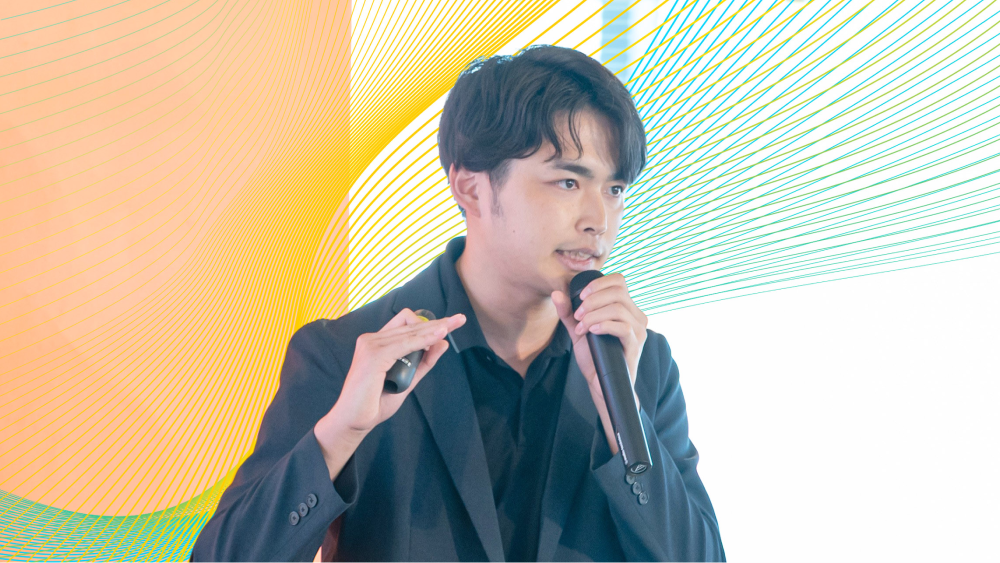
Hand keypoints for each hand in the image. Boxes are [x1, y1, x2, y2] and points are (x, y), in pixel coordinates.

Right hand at [329, 308, 465, 434]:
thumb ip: (424, 362)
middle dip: (437, 323)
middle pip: (410, 322)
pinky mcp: (373, 354)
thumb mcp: (408, 380)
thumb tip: (443, 342)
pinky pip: (406, 343)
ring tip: (452, 326)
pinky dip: (424, 339)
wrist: (354, 421)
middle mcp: (372, 339)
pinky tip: (440, 335)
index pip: (406, 324)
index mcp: (377, 343)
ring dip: (433, 330)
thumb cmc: (375, 403)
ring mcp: (371, 344)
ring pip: (410, 330)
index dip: (430, 322)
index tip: (451, 323)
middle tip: (459, 320)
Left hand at [551, 274, 646, 453]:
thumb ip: (568, 313)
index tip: (580, 296)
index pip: (619, 281)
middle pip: (618, 292)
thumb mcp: (578, 331)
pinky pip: (623, 327)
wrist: (602, 385)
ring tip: (581, 327)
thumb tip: (556, 293)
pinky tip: (592, 331)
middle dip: (592, 300)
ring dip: (594, 314)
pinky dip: (604, 325)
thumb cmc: (594, 357)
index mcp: (626, 309)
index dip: (598, 283)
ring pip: (618, 309)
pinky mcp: (635, 345)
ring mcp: (638, 331)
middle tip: (577, 315)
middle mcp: (636, 317)